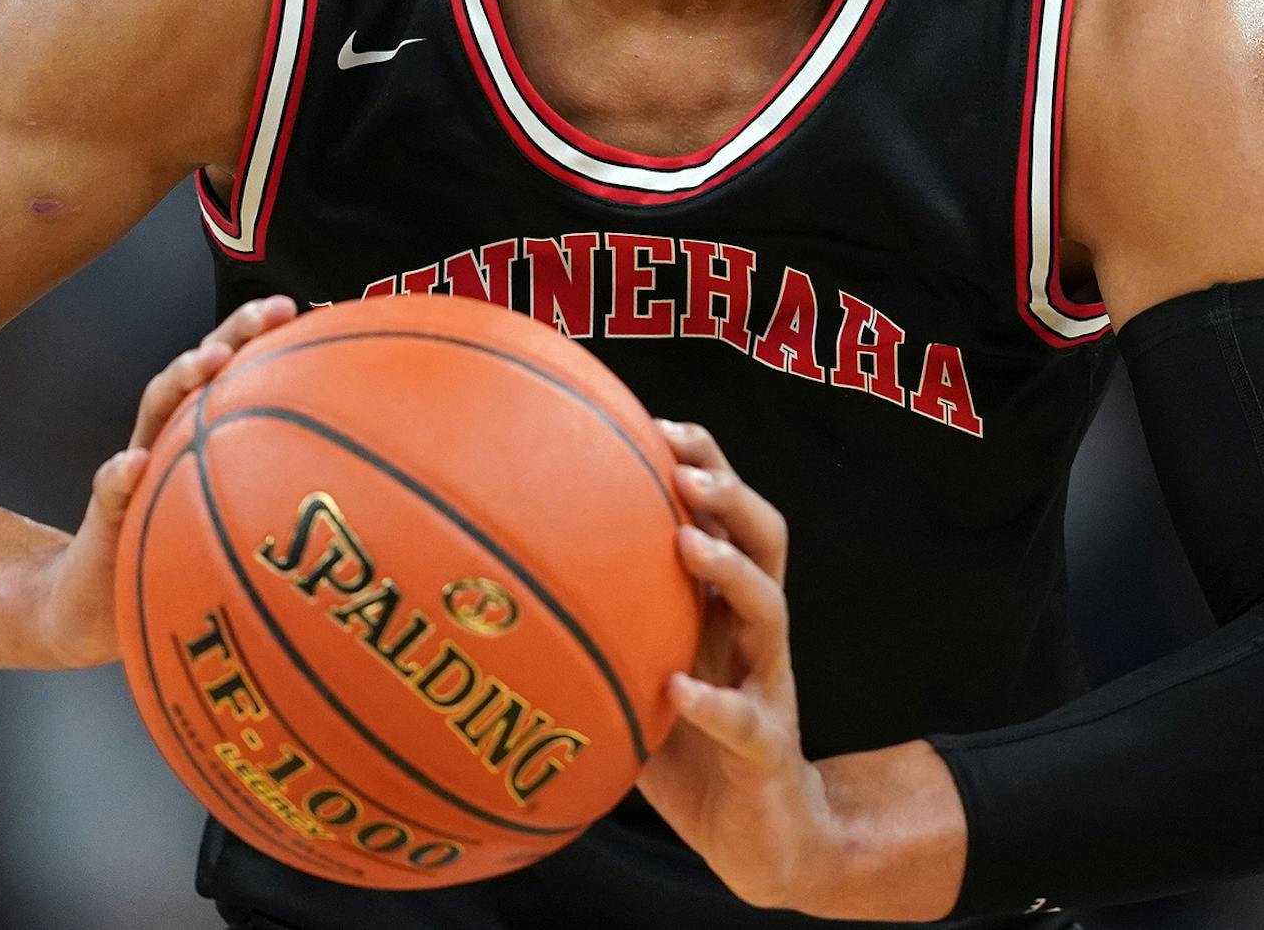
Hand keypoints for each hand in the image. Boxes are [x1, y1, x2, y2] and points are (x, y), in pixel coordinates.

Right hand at [21, 293, 297, 667]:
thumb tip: (360, 491)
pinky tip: (132, 464)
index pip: (237, 368)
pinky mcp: (106, 509)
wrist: (102, 601)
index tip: (300, 310)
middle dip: (233, 332)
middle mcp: (170, 433)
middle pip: (200, 368)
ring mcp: (135, 464)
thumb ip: (278, 499)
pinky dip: (120, 473)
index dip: (264, 334)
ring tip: (206, 365)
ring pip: (156, 409)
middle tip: (269, 312)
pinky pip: (110, 487)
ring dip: (179, 380)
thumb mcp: (240, 524)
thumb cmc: (183, 552)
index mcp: (205, 429)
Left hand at [634, 418, 835, 912]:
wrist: (762, 840)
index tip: (657, 423)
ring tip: (687, 543)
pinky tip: (679, 686)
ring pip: (770, 609)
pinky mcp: (768, 747)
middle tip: (685, 469)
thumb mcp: (638, 678)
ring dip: (730, 570)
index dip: (704, 461)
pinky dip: (713, 700)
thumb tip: (493, 586)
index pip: (727, 514)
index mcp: (723, 607)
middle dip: (730, 492)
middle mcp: (751, 632)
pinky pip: (746, 718)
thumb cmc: (689, 750)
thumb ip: (598, 633)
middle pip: (765, 537)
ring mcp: (767, 685)